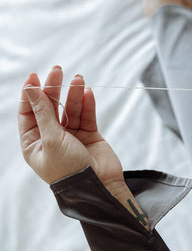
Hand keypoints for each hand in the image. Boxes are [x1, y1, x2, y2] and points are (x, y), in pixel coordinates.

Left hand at [18, 66, 123, 187]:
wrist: (98, 186)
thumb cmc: (69, 170)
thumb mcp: (51, 140)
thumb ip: (43, 113)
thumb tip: (31, 90)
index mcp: (35, 143)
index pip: (28, 113)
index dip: (30, 94)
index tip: (35, 77)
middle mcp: (51, 138)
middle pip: (50, 107)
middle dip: (53, 89)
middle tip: (57, 70)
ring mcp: (72, 136)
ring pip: (70, 109)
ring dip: (74, 94)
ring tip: (78, 79)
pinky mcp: (90, 135)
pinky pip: (87, 115)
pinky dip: (87, 104)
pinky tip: (87, 92)